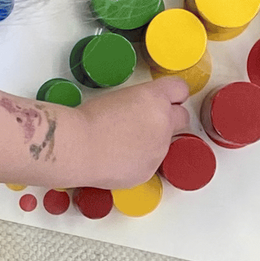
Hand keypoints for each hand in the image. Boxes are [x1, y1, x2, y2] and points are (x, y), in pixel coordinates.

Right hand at [75, 76, 191, 186]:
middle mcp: (164, 123)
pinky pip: (150, 163)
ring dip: (152, 142)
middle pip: (182, 117)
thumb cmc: (88, 119)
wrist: (77, 148)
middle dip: (170, 119)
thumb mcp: (119, 97)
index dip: (173, 95)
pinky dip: (139, 161)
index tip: (167, 99)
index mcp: (155, 98)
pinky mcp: (149, 170)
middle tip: (148, 122)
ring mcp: (159, 149)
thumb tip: (143, 113)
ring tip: (122, 143)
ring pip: (165, 143)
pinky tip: (117, 159)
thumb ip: (142, 104)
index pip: (180, 90)